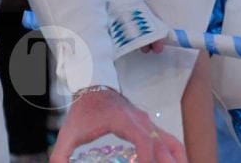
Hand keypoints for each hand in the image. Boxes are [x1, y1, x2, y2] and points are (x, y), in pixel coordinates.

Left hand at [51, 87, 185, 162]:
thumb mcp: (70, 132)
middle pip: (163, 146)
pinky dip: (177, 154)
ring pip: (172, 144)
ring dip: (179, 160)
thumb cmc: (83, 110)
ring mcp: (148, 124)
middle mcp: (141, 122)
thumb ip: (61, 154)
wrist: (94, 86)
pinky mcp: (149, 126)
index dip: (146, 160)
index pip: (143, 143)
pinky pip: (170, 141)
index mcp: (125, 122)